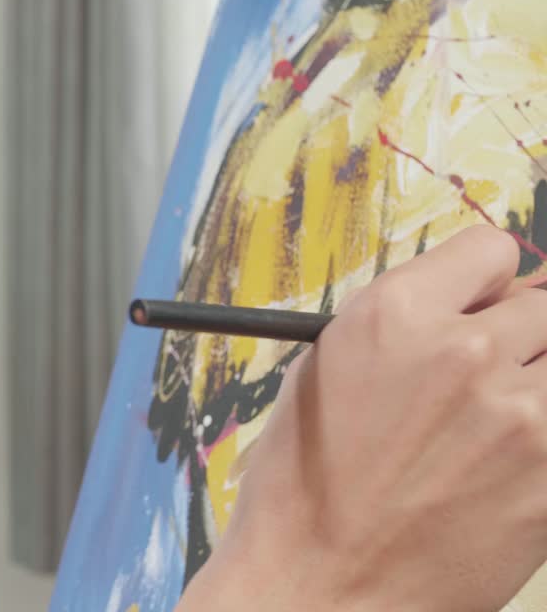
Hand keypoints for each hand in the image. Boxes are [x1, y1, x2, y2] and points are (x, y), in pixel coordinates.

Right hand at [177, 225, 546, 611]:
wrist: (322, 584)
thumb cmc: (307, 485)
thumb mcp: (324, 373)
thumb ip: (400, 325)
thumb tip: (467, 302)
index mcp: (394, 315)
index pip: (489, 250)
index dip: (482, 282)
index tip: (478, 306)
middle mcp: (463, 351)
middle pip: (544, 301)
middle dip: (521, 331)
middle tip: (491, 372)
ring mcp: (520, 414)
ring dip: (538, 382)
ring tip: (494, 423)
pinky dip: (542, 437)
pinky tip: (503, 465)